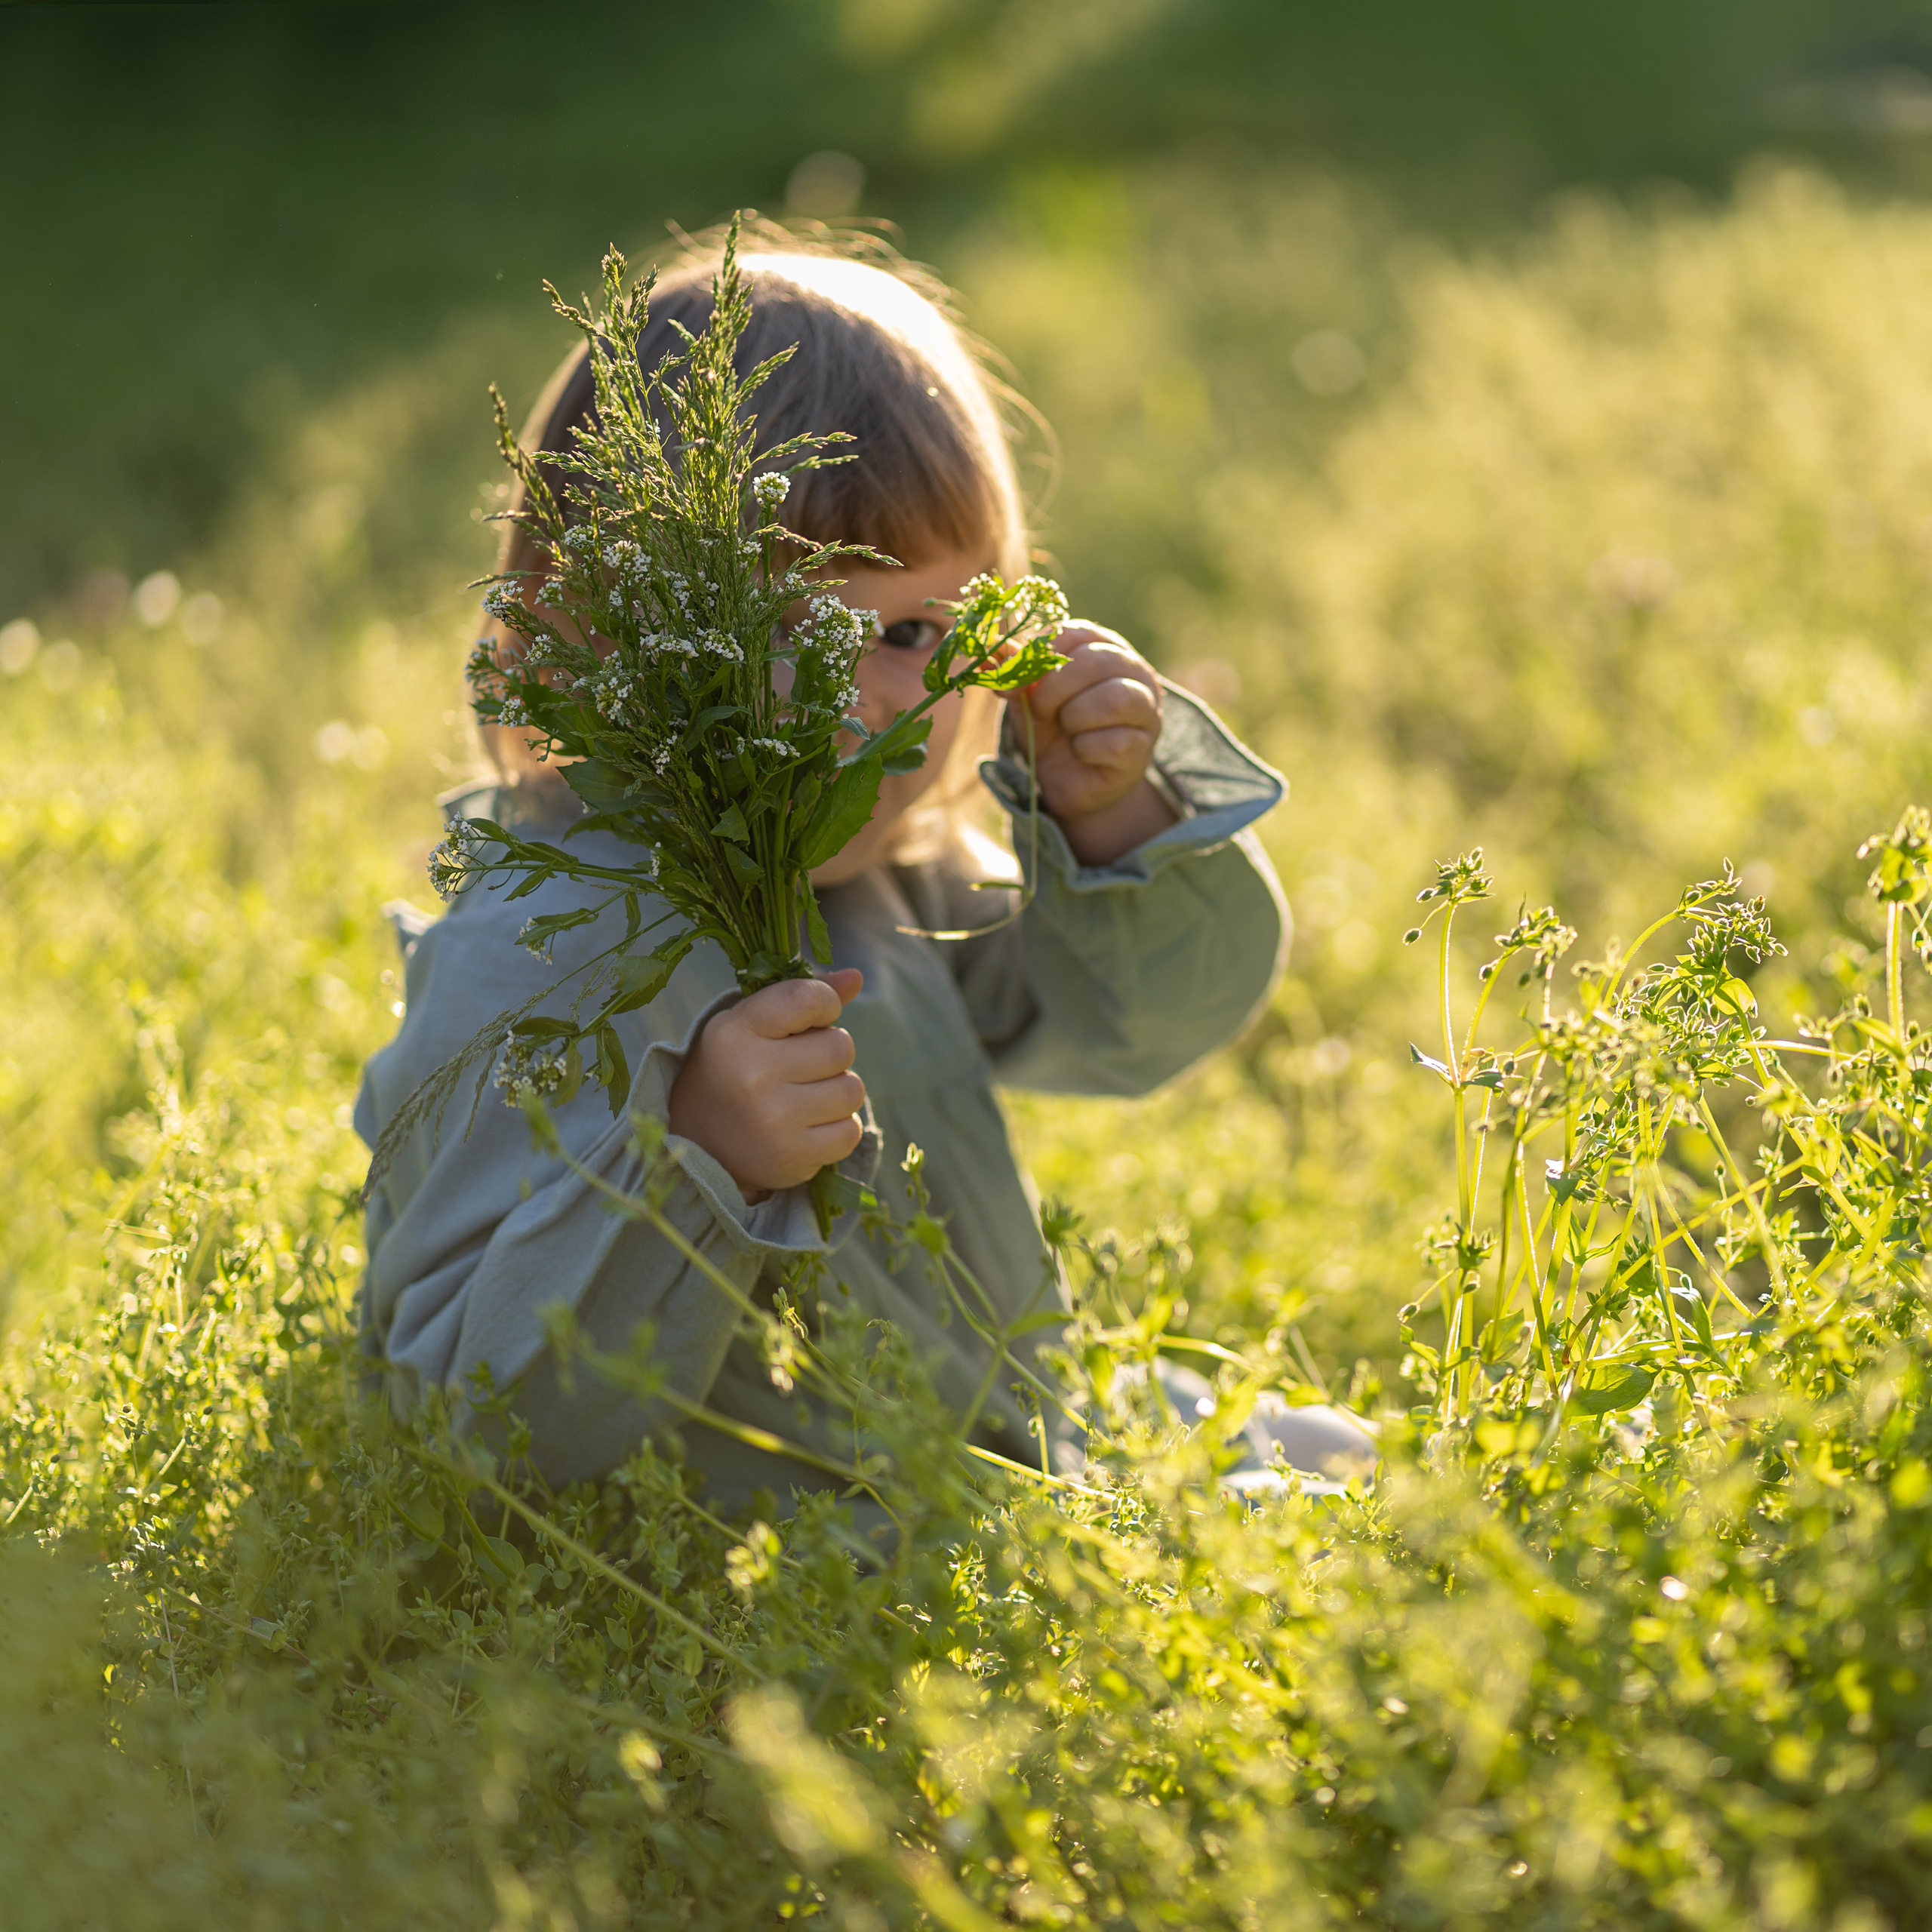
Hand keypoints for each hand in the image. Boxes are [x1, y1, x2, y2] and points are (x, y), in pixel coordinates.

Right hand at [667, 969, 865, 1198]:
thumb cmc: (735, 1067)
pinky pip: (849, 1132)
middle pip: (840, 1047)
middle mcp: (752, 1074)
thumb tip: (856, 977)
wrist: (699, 1141)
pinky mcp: (791, 1157)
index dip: (825, 1003)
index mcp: (736, 1031)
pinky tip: (809, 1126)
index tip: (814, 1016)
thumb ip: (801, 996)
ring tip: (806, 1096)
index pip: (807, 998)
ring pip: (851, 1091)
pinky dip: (837, 1128)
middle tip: (804, 1066)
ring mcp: (772, 1119)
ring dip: (838, 1091)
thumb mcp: (752, 1023)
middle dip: (831, 1053)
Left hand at [1007, 627, 1176, 865]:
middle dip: (1056, 689)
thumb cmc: (1052, 726)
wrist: (1066, 778)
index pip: (1076, 633)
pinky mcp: (1143, 748)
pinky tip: (1082, 753)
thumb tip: (992, 654)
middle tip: (1040, 710)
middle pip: (1097, 662)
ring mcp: (1146, 710)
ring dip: (1074, 717)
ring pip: (1114, 699)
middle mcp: (1134, 671)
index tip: (1026, 680)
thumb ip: (1015, 672)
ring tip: (1067, 730)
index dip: (1042, 656)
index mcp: (1104, 645)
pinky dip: (1085, 749)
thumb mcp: (1028, 695)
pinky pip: (1113, 743)